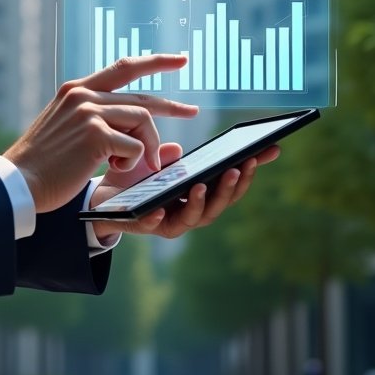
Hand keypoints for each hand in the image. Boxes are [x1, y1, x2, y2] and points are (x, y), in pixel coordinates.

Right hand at [3, 55, 195, 213]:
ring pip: (143, 120)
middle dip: (172, 106)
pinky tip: (110, 170)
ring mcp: (89, 112)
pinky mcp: (95, 134)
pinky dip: (131, 163)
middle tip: (193, 111)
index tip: (180, 60)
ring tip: (130, 166)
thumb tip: (140, 126)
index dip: (154, 62)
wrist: (19, 183)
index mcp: (76, 90)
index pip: (123, 67)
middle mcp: (83, 95)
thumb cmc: (45, 164)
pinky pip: (135, 147)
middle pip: (142, 97)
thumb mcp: (69, 129)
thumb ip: (98, 119)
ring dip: (146, 147)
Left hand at [89, 141, 280, 245]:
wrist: (103, 202)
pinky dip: (159, 217)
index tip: (271, 148)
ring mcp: (172, 222)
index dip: (252, 166)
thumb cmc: (135, 182)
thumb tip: (182, 149)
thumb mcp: (155, 165)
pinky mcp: (147, 226)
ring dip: (202, 201)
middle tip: (239, 166)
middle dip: (232, 186)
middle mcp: (191, 211)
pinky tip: (159, 208)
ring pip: (195, 217)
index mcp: (200, 193)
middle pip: (221, 202)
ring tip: (201, 185)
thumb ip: (169, 158)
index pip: (231, 180)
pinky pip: (155, 225)